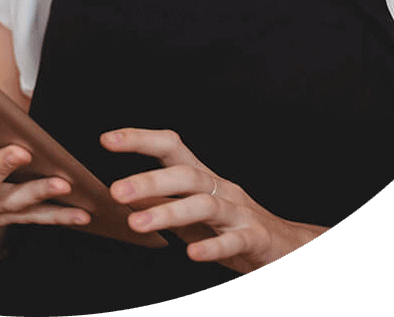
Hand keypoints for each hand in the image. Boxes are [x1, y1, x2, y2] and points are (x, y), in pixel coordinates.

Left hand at [102, 128, 326, 273]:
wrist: (287, 248)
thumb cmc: (232, 228)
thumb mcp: (194, 214)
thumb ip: (164, 204)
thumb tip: (123, 197)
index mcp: (203, 178)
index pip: (170, 147)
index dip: (140, 139)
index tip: (106, 139)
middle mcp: (221, 188)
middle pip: (186, 174)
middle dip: (150, 181)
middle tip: (116, 191)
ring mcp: (240, 213)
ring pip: (205, 205)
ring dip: (169, 213)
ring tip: (137, 224)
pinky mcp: (256, 239)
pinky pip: (233, 240)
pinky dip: (212, 245)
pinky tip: (192, 254)